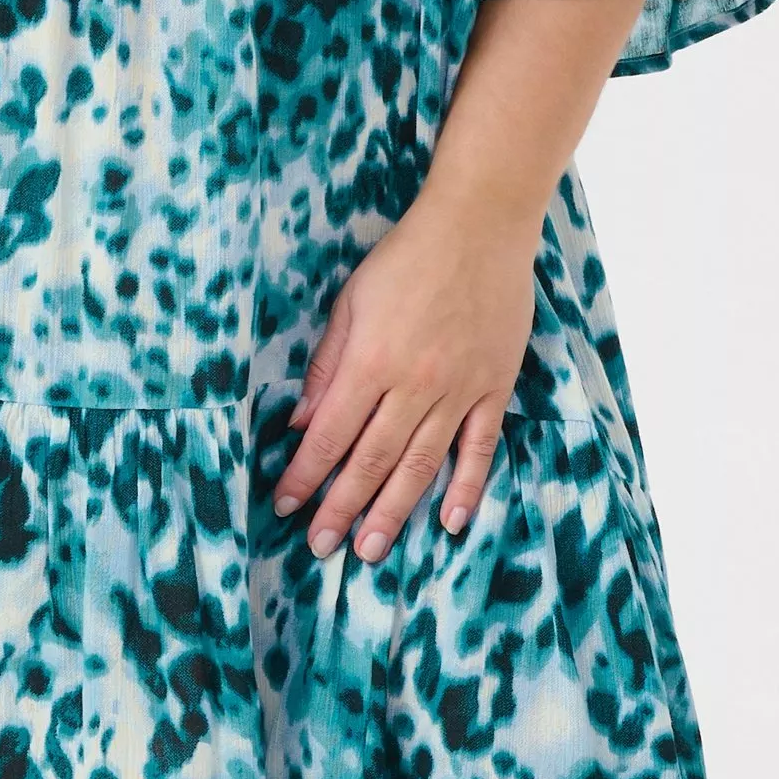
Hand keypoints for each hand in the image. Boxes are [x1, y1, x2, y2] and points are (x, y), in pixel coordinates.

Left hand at [271, 196, 541, 561]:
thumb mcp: (350, 301)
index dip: (305, 475)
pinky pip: (480, 449)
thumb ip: (327, 364)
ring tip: (370, 550)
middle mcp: (413, 385)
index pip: (329, 434)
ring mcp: (458, 390)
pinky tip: (452, 522)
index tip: (285, 505)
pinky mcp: (493, 388)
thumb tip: (302, 421)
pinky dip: (467, 488)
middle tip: (321, 548)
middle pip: (371, 460)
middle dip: (341, 508)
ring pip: (421, 466)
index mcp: (370, 361)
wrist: (479, 227)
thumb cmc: (406, 258)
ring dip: (393, 512)